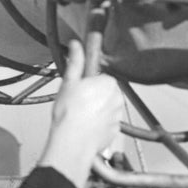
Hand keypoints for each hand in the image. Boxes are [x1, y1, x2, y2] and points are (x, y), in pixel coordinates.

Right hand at [38, 40, 121, 187]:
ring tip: (81, 114)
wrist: (73, 142)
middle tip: (78, 101)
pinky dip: (99, 122)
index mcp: (108, 83)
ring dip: (97, 109)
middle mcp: (117, 98)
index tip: (80, 87)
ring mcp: (118, 115)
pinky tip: (86, 124)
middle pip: (106, 91)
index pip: (102, 76)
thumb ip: (75, 62)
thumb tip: (76, 45)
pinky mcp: (115, 130)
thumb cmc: (70, 114)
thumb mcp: (69, 83)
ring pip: (107, 107)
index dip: (89, 82)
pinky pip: (108, 121)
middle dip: (94, 95)